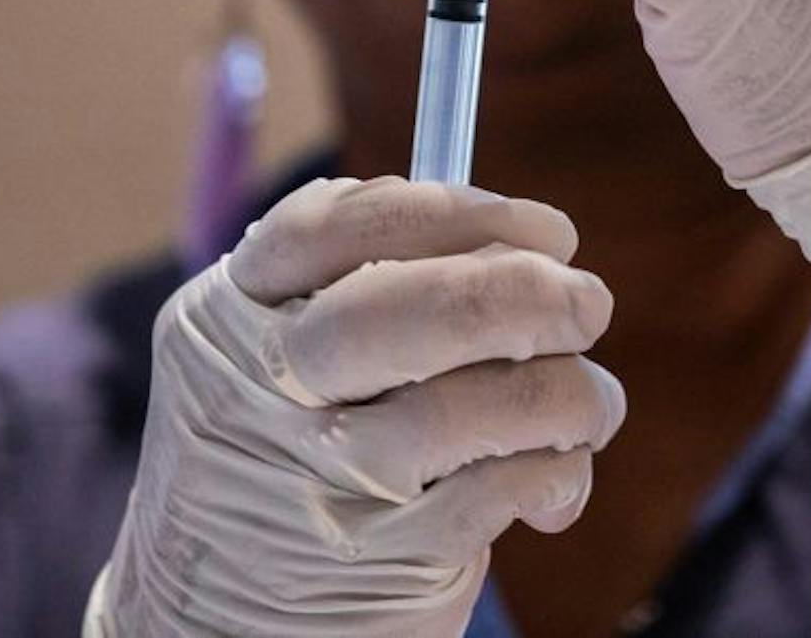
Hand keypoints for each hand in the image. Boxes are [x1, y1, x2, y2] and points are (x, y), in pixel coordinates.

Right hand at [89, 176, 623, 635]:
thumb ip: (371, 290)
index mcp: (223, 321)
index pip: (328, 228)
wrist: (219, 624)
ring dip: (563, 396)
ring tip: (591, 403)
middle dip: (517, 295)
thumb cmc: (285, 459)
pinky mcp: (374, 565)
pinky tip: (556, 478)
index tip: (546, 230)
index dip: (453, 215)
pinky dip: (552, 472)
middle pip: (393, 313)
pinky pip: (494, 493)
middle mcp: (254, 395)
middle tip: (588, 302)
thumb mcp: (275, 364)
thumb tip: (530, 246)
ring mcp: (311, 484)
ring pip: (458, 410)